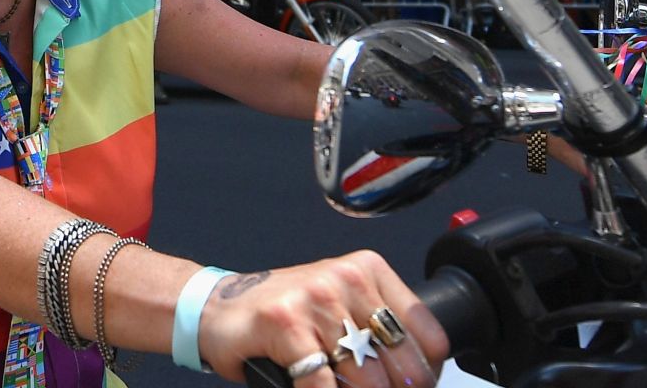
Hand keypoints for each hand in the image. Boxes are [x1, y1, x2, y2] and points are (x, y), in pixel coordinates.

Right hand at [198, 253, 449, 385]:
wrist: (217, 308)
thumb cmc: (284, 316)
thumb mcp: (340, 307)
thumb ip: (378, 330)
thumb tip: (419, 378)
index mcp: (368, 270)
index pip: (429, 335)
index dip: (427, 376)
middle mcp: (346, 278)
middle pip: (402, 363)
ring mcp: (315, 299)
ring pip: (367, 378)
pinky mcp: (286, 324)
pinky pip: (322, 383)